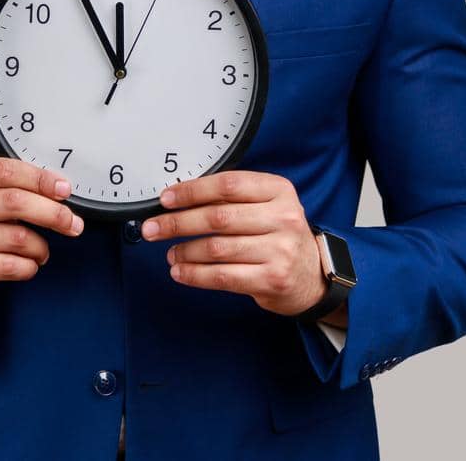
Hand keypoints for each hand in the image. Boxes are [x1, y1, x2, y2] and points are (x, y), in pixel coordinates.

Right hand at [0, 158, 84, 309]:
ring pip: (17, 238)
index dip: (40, 178)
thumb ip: (10, 188)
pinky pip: (8, 266)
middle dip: (53, 213)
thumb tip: (59, 190)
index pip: (6, 170)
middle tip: (72, 223)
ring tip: (41, 251)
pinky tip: (28, 265)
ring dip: (40, 247)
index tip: (64, 189)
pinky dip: (28, 267)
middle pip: (14, 202)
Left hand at [142, 170, 331, 317]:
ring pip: (217, 248)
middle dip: (177, 222)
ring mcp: (279, 250)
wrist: (312, 276)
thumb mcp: (268, 205)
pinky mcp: (272, 279)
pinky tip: (180, 271)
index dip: (192, 191)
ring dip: (184, 250)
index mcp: (279, 190)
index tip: (166, 198)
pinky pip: (223, 276)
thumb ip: (234, 198)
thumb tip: (179, 198)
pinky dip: (195, 274)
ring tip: (170, 252)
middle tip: (153, 227)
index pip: (228, 184)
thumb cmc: (279, 236)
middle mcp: (283, 217)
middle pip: (218, 217)